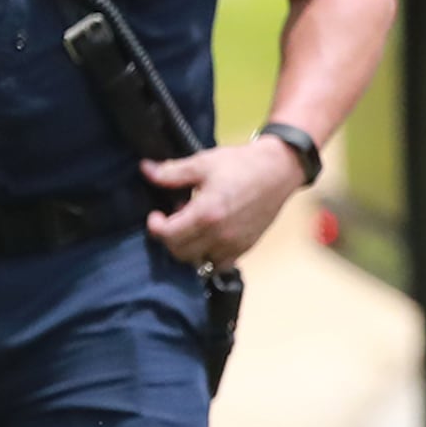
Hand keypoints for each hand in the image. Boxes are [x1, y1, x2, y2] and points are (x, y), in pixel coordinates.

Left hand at [139, 134, 310, 266]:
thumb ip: (172, 172)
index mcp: (207, 213)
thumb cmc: (242, 164)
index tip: (156, 215)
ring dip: (189, 247)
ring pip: (199, 261)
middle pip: (180, 252)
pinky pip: (219, 263)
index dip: (155, 226)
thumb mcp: (203, 163)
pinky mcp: (246, 247)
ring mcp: (234, 244)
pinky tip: (210, 237)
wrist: (279, 171)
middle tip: (175, 218)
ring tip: (193, 227)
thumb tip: (146, 170)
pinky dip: (209, 255)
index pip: (168, 235)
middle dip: (170, 237)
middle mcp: (220, 234)